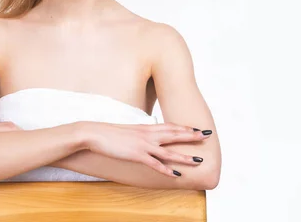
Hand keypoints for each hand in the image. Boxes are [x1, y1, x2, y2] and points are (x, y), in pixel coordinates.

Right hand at [82, 121, 211, 176]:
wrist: (95, 134)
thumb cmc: (110, 133)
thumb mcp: (129, 131)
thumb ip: (140, 134)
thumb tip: (148, 137)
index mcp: (146, 127)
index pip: (170, 126)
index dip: (185, 127)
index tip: (197, 128)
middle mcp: (148, 134)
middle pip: (174, 135)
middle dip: (191, 136)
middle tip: (206, 136)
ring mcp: (143, 145)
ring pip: (168, 151)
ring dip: (184, 156)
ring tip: (198, 160)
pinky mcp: (136, 155)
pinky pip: (155, 163)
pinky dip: (166, 169)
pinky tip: (176, 174)